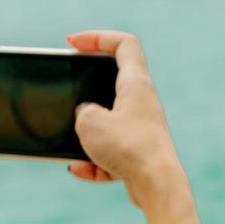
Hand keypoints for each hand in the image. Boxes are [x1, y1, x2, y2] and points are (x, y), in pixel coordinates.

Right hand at [65, 30, 187, 210]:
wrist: (157, 186)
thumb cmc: (129, 148)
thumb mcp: (89, 122)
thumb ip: (82, 112)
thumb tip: (86, 119)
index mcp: (136, 83)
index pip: (123, 44)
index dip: (97, 37)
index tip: (72, 42)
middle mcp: (143, 102)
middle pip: (114, 81)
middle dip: (87, 85)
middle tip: (67, 89)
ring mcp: (142, 128)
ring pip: (109, 121)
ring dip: (87, 132)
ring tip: (71, 142)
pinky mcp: (139, 154)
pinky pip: (110, 153)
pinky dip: (94, 161)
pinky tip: (79, 169)